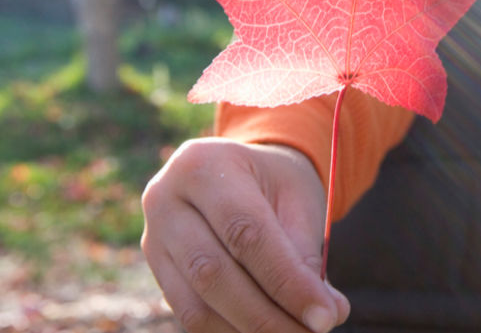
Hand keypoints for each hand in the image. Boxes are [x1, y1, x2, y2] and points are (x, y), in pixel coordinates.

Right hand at [141, 138, 349, 331]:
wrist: (239, 173)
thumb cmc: (275, 184)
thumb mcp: (297, 201)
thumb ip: (305, 255)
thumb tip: (327, 314)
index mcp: (204, 165)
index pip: (246, 234)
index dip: (286, 281)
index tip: (324, 316)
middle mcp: (164, 200)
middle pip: (214, 274)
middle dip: (268, 316)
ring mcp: (153, 238)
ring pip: (197, 305)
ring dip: (249, 331)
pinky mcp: (157, 271)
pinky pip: (190, 315)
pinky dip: (231, 331)